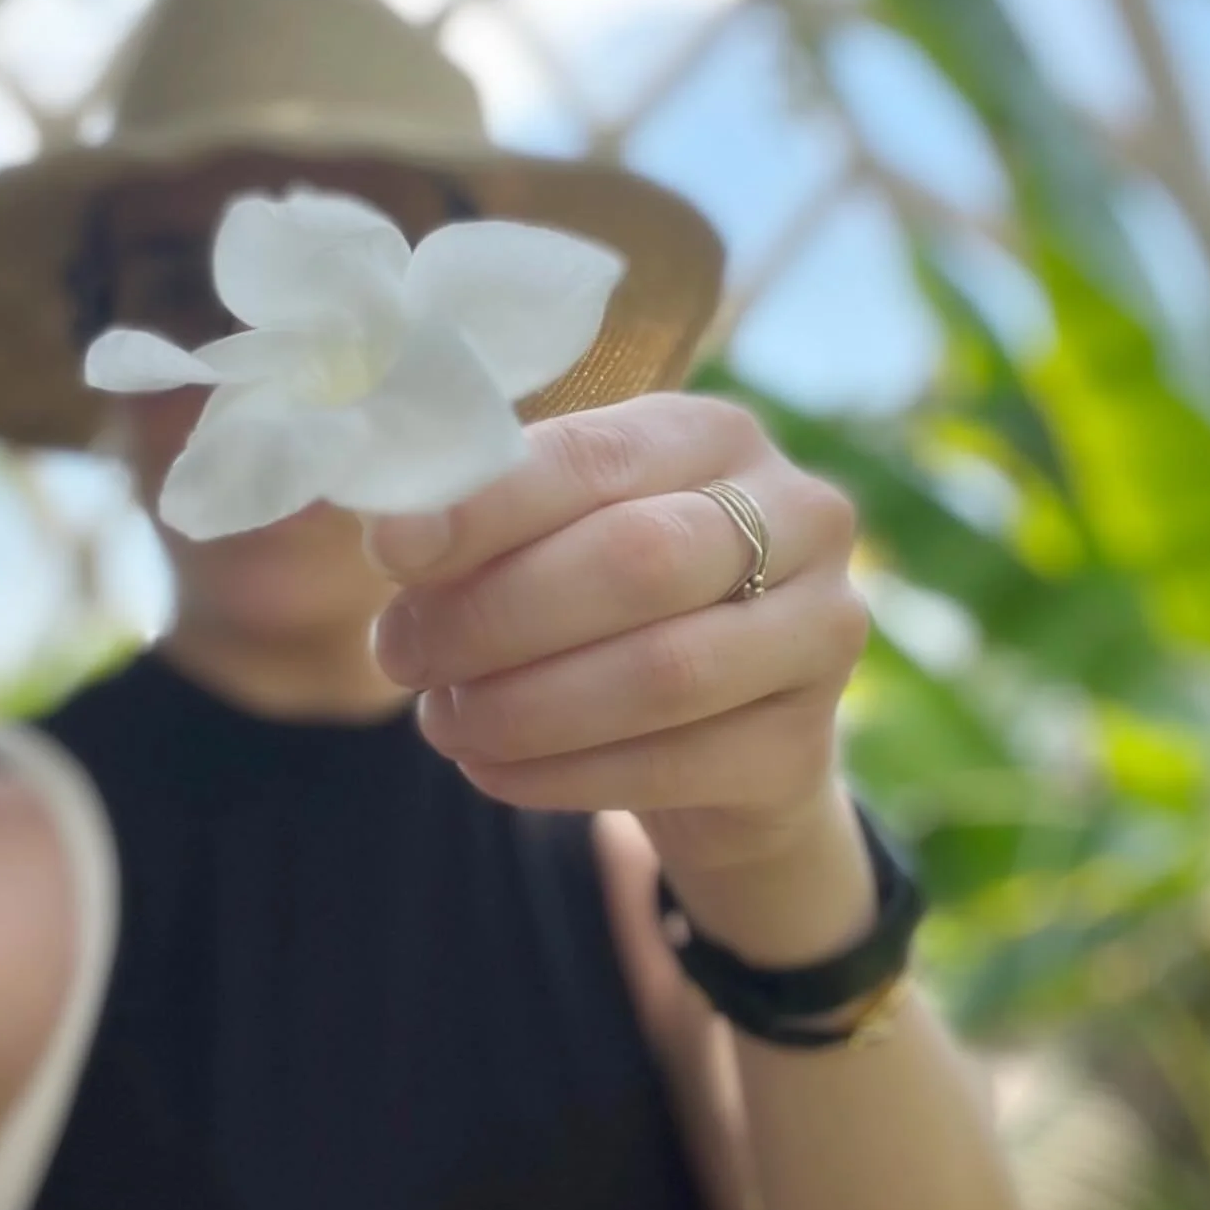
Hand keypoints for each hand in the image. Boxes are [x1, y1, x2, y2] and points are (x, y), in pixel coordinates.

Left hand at [367, 394, 876, 961]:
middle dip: (494, 616)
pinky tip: (490, 771)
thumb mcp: (560, 535)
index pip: (594, 456)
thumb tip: (393, 529)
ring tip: (439, 720)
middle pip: (635, 561)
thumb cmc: (614, 605)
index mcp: (714, 434)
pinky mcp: (804, 743)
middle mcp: (797, 515)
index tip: (388, 552)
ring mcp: (821, 630)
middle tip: (400, 654)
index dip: (485, 506)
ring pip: (658, 674)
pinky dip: (558, 775)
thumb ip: (488, 520)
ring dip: (521, 707)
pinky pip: (670, 765)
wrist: (723, 737)